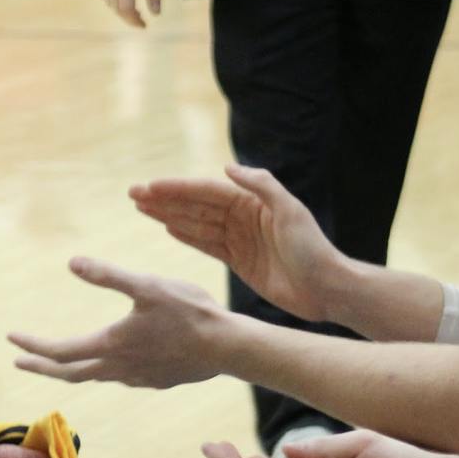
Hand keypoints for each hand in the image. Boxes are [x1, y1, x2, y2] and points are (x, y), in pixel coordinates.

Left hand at [8, 256, 226, 388]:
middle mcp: (118, 368)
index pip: (59, 352)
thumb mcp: (147, 285)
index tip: (12, 339)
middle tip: (19, 361)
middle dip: (41, 366)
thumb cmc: (189, 312)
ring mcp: (137, 378)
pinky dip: (101, 370)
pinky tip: (109, 361)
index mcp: (110, 345)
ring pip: (94, 377)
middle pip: (69, 373)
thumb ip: (108, 275)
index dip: (32, 346)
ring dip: (70, 369)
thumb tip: (71, 262)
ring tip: (60, 362)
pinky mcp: (155, 380)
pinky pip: (118, 378)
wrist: (227, 347)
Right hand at [97, 0, 162, 27]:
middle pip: (116, 8)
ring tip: (135, 10)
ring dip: (121, 10)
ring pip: (109, 3)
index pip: (126, 8)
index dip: (134, 20)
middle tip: (141, 20)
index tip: (144, 26)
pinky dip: (113, 1)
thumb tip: (156, 14)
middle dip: (129, 17)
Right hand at [130, 163, 339, 322]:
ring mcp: (238, 239)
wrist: (326, 289)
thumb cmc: (312, 249)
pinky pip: (206, 244)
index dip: (176, 188)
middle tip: (133, 194)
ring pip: (195, 223)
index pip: (205, 191)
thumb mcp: (291, 211)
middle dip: (164, 198)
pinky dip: (186, 235)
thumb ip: (262, 185)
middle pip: (195, 204)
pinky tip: (167, 227)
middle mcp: (241, 216)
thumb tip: (227, 168)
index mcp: (252, 201)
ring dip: (168, 214)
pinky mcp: (238, 261)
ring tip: (141, 207)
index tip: (150, 187)